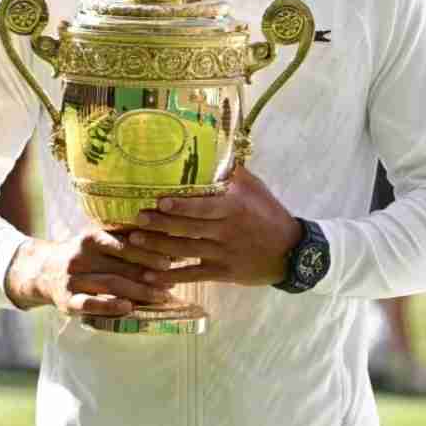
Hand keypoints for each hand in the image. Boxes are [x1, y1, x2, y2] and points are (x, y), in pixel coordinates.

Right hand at [5, 229, 176, 316]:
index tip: (170, 260)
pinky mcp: (67, 301)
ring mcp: (72, 279)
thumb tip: (166, 238)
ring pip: (109, 284)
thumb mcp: (98, 241)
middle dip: (149, 275)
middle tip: (171, 282)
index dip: (148, 253)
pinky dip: (109, 306)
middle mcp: (80, 257)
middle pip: (120, 266)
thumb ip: (124, 239)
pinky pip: (89, 304)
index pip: (124, 244)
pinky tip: (128, 307)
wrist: (41, 271)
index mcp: (91, 238)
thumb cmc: (83, 256)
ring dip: (138, 291)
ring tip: (161, 296)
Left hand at [129, 166, 302, 287]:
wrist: (290, 251)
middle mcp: (227, 231)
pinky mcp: (222, 272)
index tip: (159, 201)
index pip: (203, 207)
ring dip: (157, 247)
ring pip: (185, 251)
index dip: (180, 206)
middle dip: (160, 224)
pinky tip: (150, 277)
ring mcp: (224, 253)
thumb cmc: (270, 214)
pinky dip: (171, 276)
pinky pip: (192, 274)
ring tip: (134, 240)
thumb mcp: (256, 189)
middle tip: (137, 218)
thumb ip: (234, 173)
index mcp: (235, 208)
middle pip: (188, 228)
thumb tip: (212, 148)